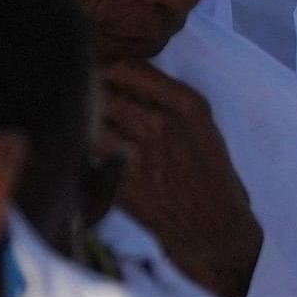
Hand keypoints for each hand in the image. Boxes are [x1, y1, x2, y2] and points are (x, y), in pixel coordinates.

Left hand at [99, 56, 266, 296]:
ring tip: (81, 128)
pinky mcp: (123, 180)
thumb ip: (167, 98)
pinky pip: (88, 152)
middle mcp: (163, 122)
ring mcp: (142, 152)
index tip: (99, 76)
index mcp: (187, 104)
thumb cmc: (209, 176)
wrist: (214, 229)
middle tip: (83, 101)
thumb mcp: (202, 126)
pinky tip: (87, 155)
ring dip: (84, 121)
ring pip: (92, 118)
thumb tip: (121, 75)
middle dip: (91, 93)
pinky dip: (83, 150)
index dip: (106, 70)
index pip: (127, 67)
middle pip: (104, 89)